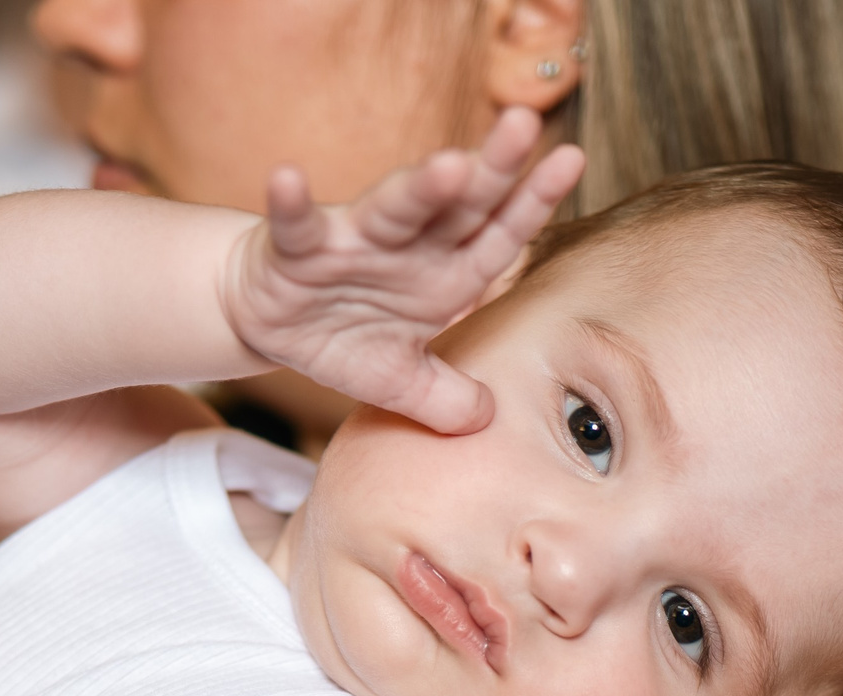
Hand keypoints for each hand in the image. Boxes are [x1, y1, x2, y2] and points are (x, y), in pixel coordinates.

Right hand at [219, 106, 582, 433]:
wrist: (273, 322)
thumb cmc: (345, 337)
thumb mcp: (399, 381)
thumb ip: (444, 400)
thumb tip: (489, 423)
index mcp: (444, 272)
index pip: (497, 236)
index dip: (530, 202)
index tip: (568, 161)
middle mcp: (409, 246)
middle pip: (456, 204)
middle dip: (490, 168)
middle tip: (525, 126)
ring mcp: (354, 241)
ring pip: (392, 208)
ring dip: (419, 186)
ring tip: (450, 166)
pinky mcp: (297, 247)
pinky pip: (295, 224)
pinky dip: (290, 203)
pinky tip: (286, 178)